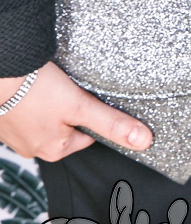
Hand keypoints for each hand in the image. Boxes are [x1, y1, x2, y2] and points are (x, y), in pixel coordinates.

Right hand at [0, 62, 152, 163]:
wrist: (0, 71)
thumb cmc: (35, 90)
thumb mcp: (81, 106)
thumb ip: (111, 123)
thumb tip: (143, 141)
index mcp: (54, 151)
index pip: (87, 137)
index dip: (92, 116)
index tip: (89, 100)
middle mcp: (33, 149)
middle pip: (66, 129)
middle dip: (70, 111)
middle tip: (66, 91)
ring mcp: (16, 135)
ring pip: (45, 120)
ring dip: (50, 106)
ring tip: (49, 89)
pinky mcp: (5, 119)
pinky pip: (27, 112)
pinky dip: (33, 101)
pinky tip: (34, 88)